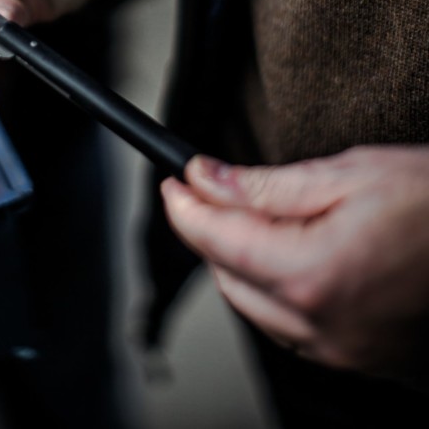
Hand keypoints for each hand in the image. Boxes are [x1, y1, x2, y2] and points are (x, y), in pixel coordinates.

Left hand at [161, 145, 428, 381]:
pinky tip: (288, 256)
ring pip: (255, 307)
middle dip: (208, 231)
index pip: (217, 240)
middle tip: (207, 188)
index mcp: (313, 273)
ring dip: (238, 262)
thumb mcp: (351, 173)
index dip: (185, 206)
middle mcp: (321, 327)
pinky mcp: (361, 361)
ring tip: (249, 214)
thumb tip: (207, 179)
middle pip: (228, 277)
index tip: (173, 180)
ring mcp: (342, 352)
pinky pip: (291, 329)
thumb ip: (267, 185)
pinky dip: (273, 290)